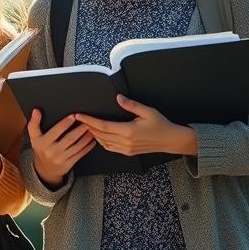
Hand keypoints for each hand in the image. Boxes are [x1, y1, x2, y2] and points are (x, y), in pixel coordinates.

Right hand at [27, 108, 95, 187]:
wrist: (45, 170)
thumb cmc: (41, 149)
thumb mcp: (34, 137)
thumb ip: (34, 123)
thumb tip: (36, 111)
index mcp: (43, 143)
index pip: (56, 131)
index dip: (65, 123)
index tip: (73, 116)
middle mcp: (52, 151)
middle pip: (69, 138)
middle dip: (80, 129)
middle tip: (87, 121)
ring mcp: (61, 158)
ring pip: (77, 146)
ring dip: (86, 137)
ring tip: (91, 129)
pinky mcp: (69, 164)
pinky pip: (80, 154)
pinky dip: (87, 147)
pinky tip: (92, 141)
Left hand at [74, 94, 196, 156]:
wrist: (170, 140)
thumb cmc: (161, 125)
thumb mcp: (148, 111)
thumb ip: (131, 105)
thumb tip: (118, 97)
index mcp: (129, 131)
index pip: (103, 126)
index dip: (89, 120)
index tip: (79, 115)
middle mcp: (125, 142)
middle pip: (99, 134)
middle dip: (87, 126)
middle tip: (78, 119)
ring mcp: (126, 149)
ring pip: (103, 142)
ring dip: (93, 134)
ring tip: (85, 125)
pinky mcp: (128, 152)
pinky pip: (110, 147)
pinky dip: (101, 141)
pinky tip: (98, 135)